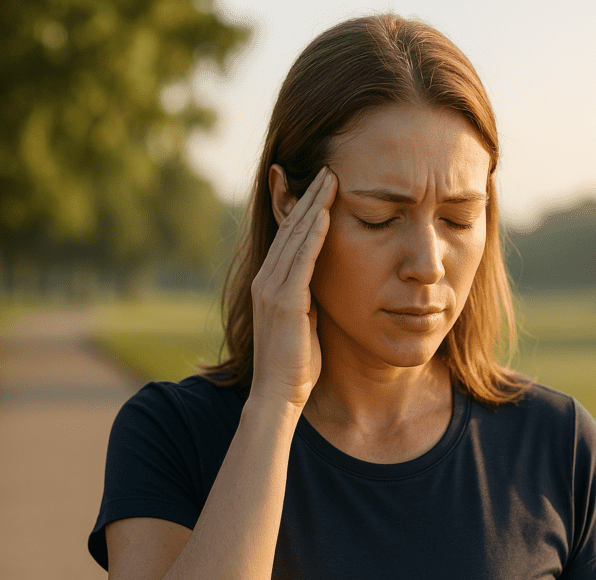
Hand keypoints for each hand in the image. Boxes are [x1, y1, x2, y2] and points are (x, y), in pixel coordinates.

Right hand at [249, 166, 336, 407]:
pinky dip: (313, 235)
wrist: (279, 395)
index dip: (304, 209)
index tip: (323, 185)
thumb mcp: (304, 320)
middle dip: (309, 197)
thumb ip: (307, 297)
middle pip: (289, 228)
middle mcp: (265, 280)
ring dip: (313, 206)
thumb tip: (323, 281)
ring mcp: (272, 289)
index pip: (288, 237)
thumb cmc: (296, 364)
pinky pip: (301, 260)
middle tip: (327, 168)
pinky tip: (325, 214)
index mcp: (270, 284)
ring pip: (294, 237)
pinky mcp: (284, 301)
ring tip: (330, 179)